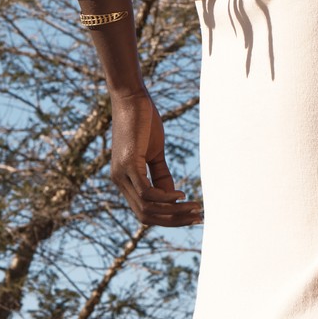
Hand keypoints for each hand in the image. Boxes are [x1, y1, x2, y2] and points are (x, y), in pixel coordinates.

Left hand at [109, 89, 202, 227]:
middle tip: (197, 217)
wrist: (131, 98)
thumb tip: (172, 197)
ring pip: (147, 208)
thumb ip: (161, 175)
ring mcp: (122, 174)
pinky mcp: (128, 164)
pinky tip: (181, 194)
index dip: (168, 219)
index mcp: (125, 181)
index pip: (144, 212)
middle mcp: (119, 182)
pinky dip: (165, 197)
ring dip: (173, 211)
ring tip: (194, 207)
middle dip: (173, 220)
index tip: (191, 216)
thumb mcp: (154, 153)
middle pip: (146, 216)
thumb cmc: (142, 123)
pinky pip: (146, 192)